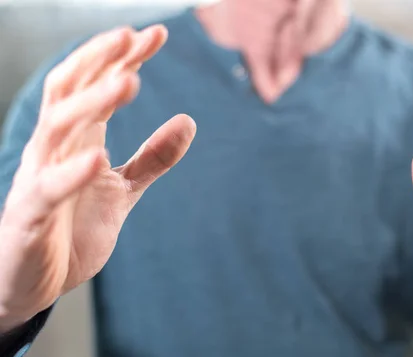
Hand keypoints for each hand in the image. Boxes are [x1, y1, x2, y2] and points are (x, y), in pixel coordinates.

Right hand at [0, 25, 195, 330]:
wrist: (32, 281)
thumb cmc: (71, 227)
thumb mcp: (123, 189)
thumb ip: (153, 157)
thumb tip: (189, 120)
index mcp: (76, 139)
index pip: (94, 84)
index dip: (122, 58)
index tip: (156, 34)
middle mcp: (54, 149)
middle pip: (70, 91)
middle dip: (99, 60)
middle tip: (132, 37)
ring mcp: (38, 179)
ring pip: (57, 127)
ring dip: (91, 103)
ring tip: (128, 82)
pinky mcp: (31, 216)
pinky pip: (48, 189)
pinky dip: (72, 172)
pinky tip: (98, 157)